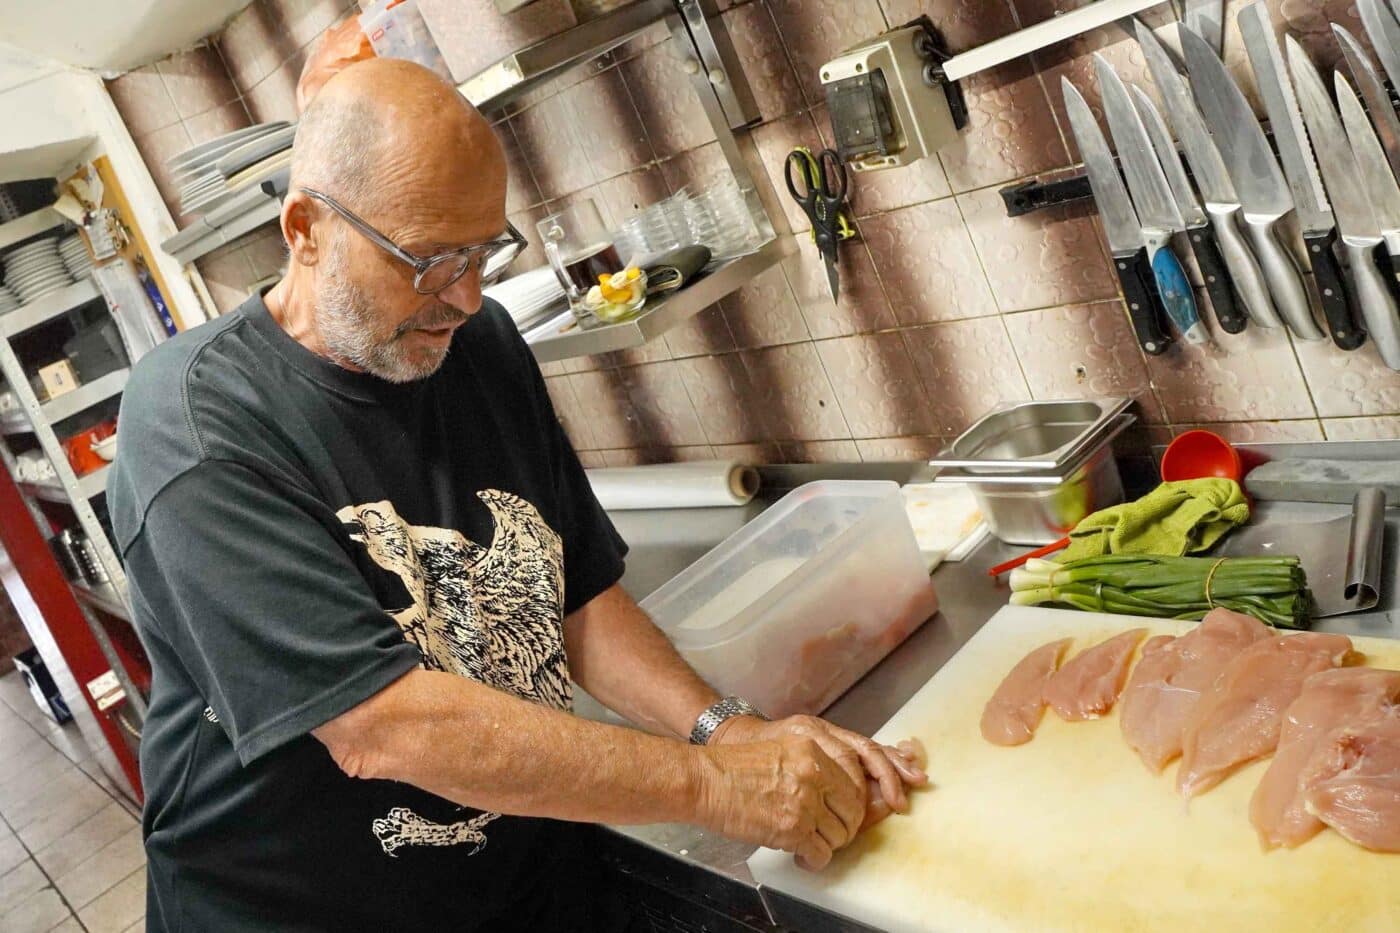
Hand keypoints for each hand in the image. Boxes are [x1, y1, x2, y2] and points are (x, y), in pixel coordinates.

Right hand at [695, 733, 864, 869]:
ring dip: (827, 846)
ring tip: (810, 845)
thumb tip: (832, 793)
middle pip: (852, 811)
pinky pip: (820, 854)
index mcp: (812, 751)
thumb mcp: (781, 750)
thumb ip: (810, 766)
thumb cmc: (732, 769)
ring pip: (839, 836)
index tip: (843, 815)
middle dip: (844, 828)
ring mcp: (804, 802)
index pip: (853, 783)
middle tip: (830, 834)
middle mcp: (813, 774)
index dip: (851, 806)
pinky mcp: (792, 829)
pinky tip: (802, 856)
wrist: (705, 781)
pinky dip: (814, 861)